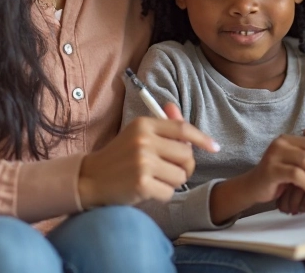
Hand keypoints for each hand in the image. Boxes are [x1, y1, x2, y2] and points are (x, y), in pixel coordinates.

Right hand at [79, 103, 218, 206]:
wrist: (89, 178)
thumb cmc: (119, 157)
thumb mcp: (137, 135)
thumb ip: (161, 124)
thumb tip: (177, 109)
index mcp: (144, 125)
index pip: (182, 129)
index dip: (202, 138)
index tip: (214, 147)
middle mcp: (144, 141)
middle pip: (187, 155)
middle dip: (184, 166)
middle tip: (169, 170)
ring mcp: (143, 163)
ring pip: (180, 176)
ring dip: (171, 181)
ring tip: (153, 178)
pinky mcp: (141, 184)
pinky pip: (169, 192)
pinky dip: (162, 194)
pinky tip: (146, 189)